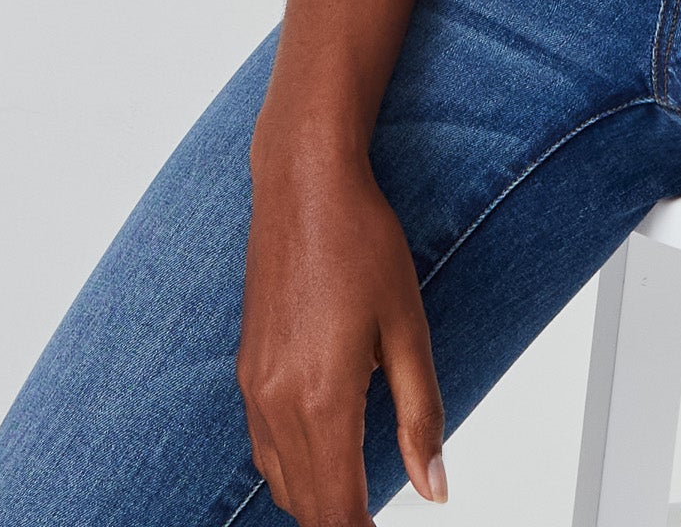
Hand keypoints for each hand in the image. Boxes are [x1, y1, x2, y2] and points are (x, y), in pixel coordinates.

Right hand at [238, 132, 446, 524]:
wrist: (303, 186)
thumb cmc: (360, 242)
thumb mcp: (408, 328)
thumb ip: (421, 415)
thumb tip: (434, 487)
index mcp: (322, 399)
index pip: (337, 507)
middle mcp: (276, 403)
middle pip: (305, 505)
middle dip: (341, 520)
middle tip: (376, 517)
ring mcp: (254, 389)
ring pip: (280, 481)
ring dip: (316, 499)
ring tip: (358, 495)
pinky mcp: (246, 371)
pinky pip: (264, 446)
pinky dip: (294, 466)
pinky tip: (325, 448)